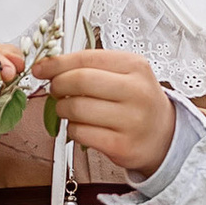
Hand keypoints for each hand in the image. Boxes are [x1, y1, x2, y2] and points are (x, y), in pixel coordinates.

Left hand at [36, 45, 174, 180]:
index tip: (41, 68)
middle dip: (58, 85)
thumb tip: (49, 66)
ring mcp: (130, 120)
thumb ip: (92, 66)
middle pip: (79, 81)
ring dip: (62, 109)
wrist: (164, 135)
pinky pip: (80, 133)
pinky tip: (81, 126)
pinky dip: (72, 129)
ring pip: (76, 108)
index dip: (57, 63)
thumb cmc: (137, 102)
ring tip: (69, 109)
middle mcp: (136, 91)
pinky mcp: (121, 145)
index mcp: (135, 66)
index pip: (86, 59)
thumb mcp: (125, 74)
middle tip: (56, 90)